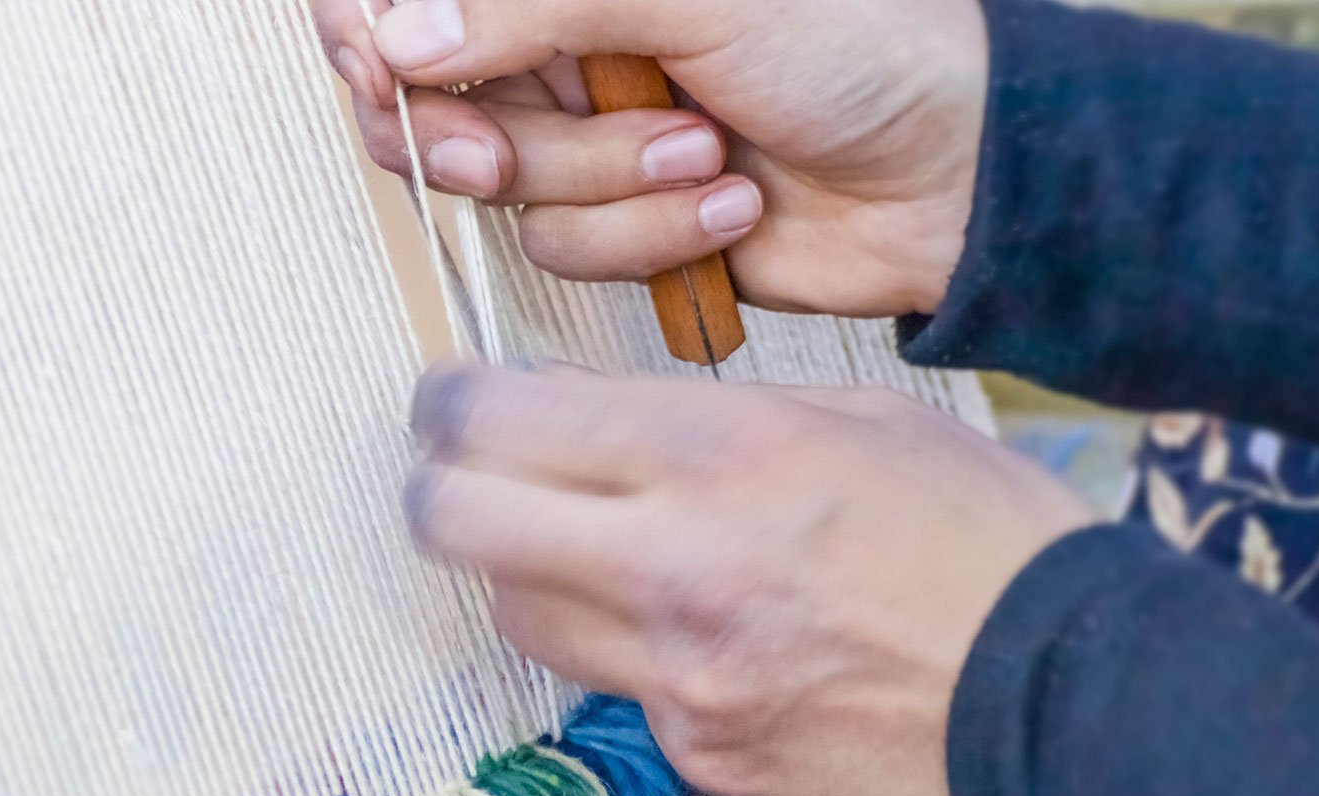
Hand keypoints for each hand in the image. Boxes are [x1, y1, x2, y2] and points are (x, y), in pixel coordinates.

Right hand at [311, 0, 987, 316]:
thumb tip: (398, 35)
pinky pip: (564, 248)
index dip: (369, 26)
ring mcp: (582, 133)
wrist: (949, 173)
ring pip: (500, 184)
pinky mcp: (615, 220)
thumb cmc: (857, 46)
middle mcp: (560, 40)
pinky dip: (645, 235)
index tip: (380, 62)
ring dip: (601, 180)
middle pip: (425, 95)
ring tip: (703, 146)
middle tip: (499, 147)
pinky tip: (725, 200)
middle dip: (476, 130)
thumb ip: (534, 5)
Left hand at [403, 364, 1093, 795]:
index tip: (450, 396)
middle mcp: (672, 567)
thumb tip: (590, 411)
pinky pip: (613, 687)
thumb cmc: (984, 533)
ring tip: (577, 539)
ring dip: (521, 565)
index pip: (499, 419)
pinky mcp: (700, 755)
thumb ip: (708, 413)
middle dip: (436, 482)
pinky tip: (692, 627)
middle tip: (455, 464)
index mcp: (718, 455)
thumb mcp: (855, 417)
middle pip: (456, 521)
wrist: (1075, 701)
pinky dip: (623, 647)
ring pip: (517, 611)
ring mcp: (677, 677)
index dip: (449, 400)